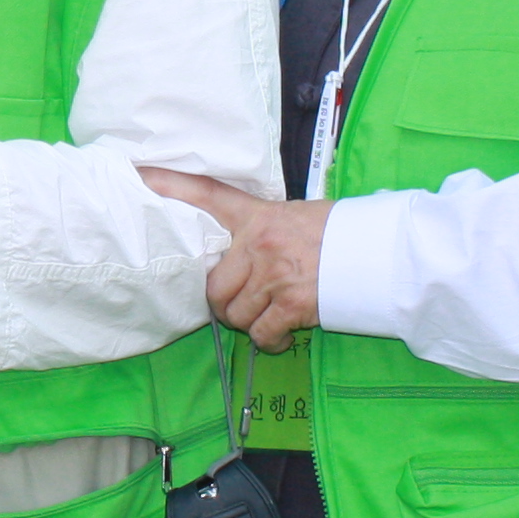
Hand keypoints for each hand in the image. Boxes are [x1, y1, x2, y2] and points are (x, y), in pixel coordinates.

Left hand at [147, 166, 328, 349]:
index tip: (140, 176)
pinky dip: (268, 340)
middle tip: (238, 300)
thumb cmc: (337, 233)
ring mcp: (274, 276)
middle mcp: (259, 244)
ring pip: (234, 312)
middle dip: (221, 301)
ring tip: (264, 314)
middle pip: (213, 284)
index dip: (170, 185)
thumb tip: (236, 243)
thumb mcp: (294, 216)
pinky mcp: (292, 306)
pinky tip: (280, 334)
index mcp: (258, 215)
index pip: (206, 194)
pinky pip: (261, 334)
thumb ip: (261, 226)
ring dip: (246, 321)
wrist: (378, 254)